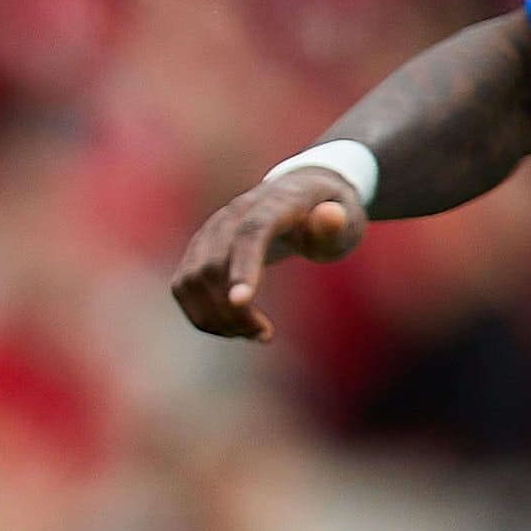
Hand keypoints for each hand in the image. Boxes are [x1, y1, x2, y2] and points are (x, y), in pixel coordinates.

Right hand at [168, 164, 368, 342]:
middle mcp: (233, 213)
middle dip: (233, 310)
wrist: (300, 195)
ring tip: (250, 334)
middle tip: (264, 335)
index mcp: (273, 202)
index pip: (250, 233)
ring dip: (214, 317)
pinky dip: (202, 315)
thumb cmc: (328, 214)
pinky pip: (184, 288)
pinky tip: (233, 328)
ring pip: (191, 281)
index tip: (242, 302)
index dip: (243, 265)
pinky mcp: (197, 250)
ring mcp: (210, 231)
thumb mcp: (346, 218)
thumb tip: (330, 216)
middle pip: (214, 265)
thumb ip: (336, 223)